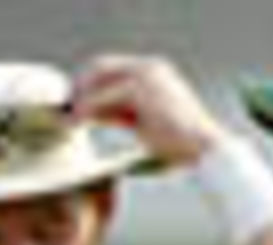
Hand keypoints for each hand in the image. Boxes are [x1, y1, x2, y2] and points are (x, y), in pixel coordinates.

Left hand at [72, 54, 221, 166]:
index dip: (90, 84)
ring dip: (81, 97)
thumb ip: (121, 114)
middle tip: (66, 109)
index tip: (74, 103)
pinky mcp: (142, 89)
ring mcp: (147, 75)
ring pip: (100, 77)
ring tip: (68, 118)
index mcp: (154, 73)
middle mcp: (150, 68)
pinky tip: (78, 120)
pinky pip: (106, 95)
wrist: (206, 151)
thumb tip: (93, 113)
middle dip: (81, 86)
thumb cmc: (181, 147)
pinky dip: (89, 107)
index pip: (113, 69)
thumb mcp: (145, 125)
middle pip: (102, 66)